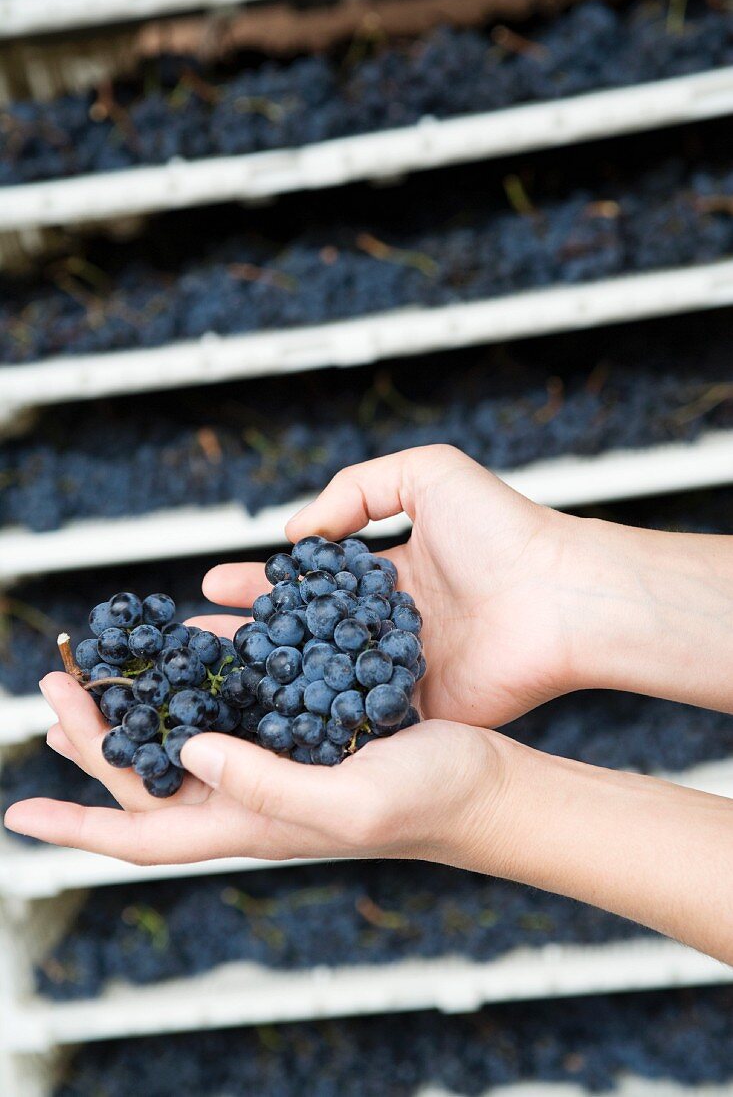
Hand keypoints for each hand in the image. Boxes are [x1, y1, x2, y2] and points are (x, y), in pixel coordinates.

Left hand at [4, 671, 511, 866]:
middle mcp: (253, 797)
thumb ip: (267, 784)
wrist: (487, 784)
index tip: (18, 810)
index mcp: (254, 823)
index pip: (145, 835)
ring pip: (181, 740)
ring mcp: (276, 763)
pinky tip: (189, 656)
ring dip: (135, 710)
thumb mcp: (349, 800)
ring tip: (99, 674)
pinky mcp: (302, 731)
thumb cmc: (430, 800)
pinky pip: (231, 706)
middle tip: (54, 690)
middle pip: (149, 779)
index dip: (79, 824)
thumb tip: (187, 751)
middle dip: (92, 741)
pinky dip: (195, 684)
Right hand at [196, 444, 575, 727]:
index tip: (211, 583)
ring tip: (211, 688)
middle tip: (194, 641)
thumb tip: (299, 533)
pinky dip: (313, 726)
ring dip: (267, 686)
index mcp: (388, 574)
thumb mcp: (427, 472)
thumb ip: (357, 489)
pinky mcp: (417, 712)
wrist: (559, 597)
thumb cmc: (503, 529)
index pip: (308, 581)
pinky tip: (262, 732)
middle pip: (303, 635)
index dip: (258, 581)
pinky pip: (356, 721)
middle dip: (246, 636)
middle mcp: (386, 625)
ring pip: (319, 682)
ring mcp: (399, 671)